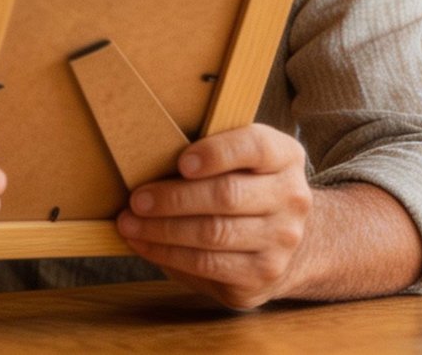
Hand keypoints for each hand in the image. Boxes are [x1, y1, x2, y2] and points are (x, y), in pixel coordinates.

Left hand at [116, 124, 310, 309]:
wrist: (289, 242)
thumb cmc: (246, 188)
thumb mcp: (242, 159)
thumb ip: (212, 152)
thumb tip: (148, 160)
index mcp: (286, 156)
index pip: (255, 147)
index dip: (216, 153)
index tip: (181, 162)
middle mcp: (292, 198)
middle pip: (227, 195)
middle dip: (173, 198)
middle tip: (136, 199)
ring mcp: (281, 240)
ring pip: (213, 234)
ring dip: (162, 229)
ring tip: (129, 223)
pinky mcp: (262, 275)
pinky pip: (207, 265)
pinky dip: (168, 254)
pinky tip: (145, 244)